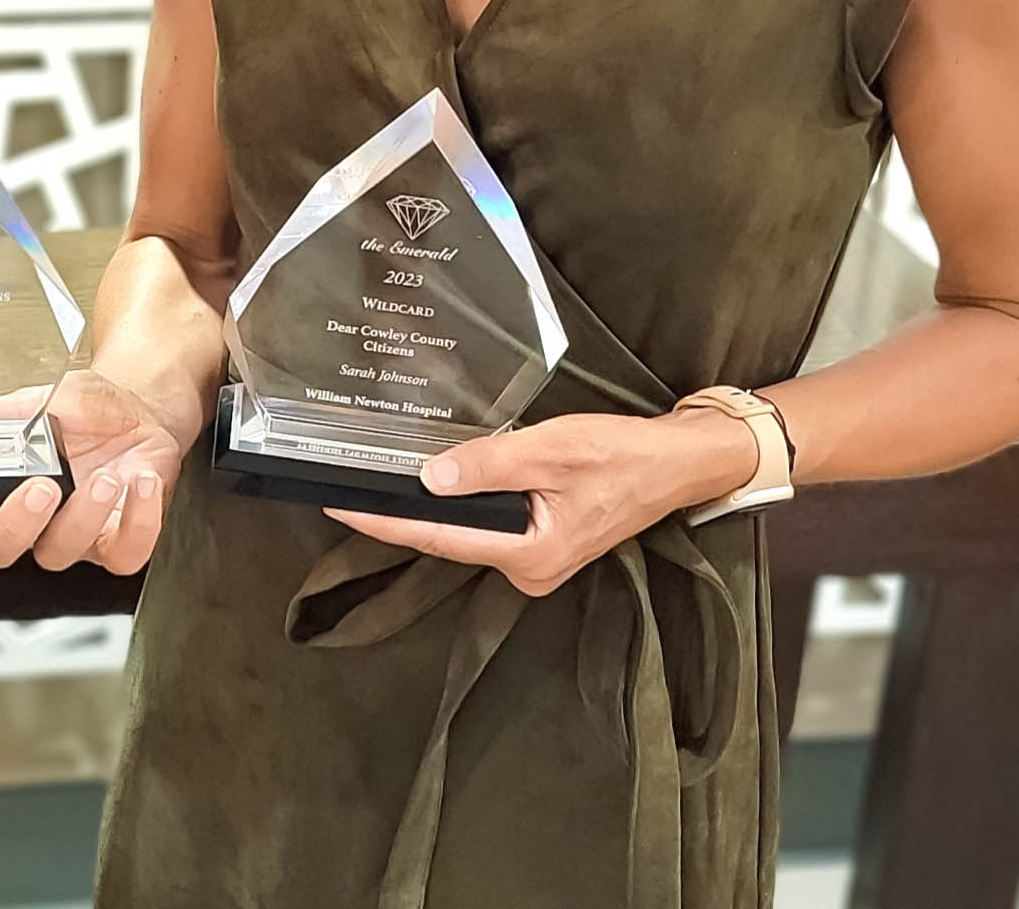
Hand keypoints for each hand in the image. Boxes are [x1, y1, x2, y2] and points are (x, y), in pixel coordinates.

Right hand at [0, 370, 186, 575]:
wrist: (146, 410)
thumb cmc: (86, 411)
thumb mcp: (29, 401)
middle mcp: (28, 521)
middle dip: (14, 523)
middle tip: (37, 487)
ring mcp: (73, 537)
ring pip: (59, 553)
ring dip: (83, 516)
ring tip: (102, 479)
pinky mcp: (120, 541)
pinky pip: (124, 553)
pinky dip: (138, 520)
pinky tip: (140, 484)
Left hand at [322, 407, 762, 596]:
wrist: (679, 463)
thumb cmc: (624, 456)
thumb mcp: (552, 450)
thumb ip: (490, 464)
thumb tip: (431, 477)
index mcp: (529, 555)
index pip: (438, 537)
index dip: (384, 520)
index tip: (339, 504)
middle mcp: (528, 568)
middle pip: (447, 538)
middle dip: (398, 514)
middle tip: (345, 485)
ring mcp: (536, 557)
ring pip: (467, 531)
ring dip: (428, 508)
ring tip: (376, 481)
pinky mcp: (544, 540)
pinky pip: (489, 522)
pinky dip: (460, 504)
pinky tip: (434, 482)